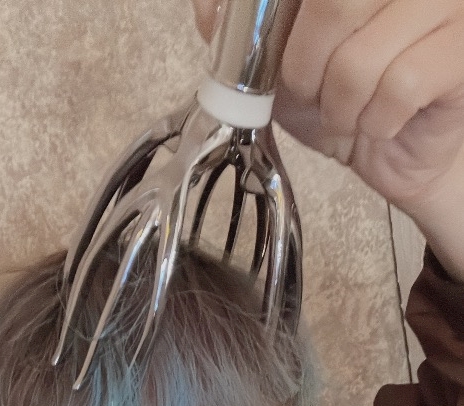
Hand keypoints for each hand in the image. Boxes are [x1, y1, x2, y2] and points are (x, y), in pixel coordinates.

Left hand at [192, 0, 463, 278]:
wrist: (398, 151)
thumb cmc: (345, 96)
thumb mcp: (282, 58)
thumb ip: (244, 25)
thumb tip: (207, 7)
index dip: (283, 15)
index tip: (275, 56)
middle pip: (334, 6)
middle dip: (304, 66)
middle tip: (309, 92)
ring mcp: (446, 6)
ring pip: (363, 56)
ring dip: (340, 104)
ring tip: (346, 114)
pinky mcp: (461, 52)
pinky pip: (402, 86)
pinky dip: (376, 120)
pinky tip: (378, 123)